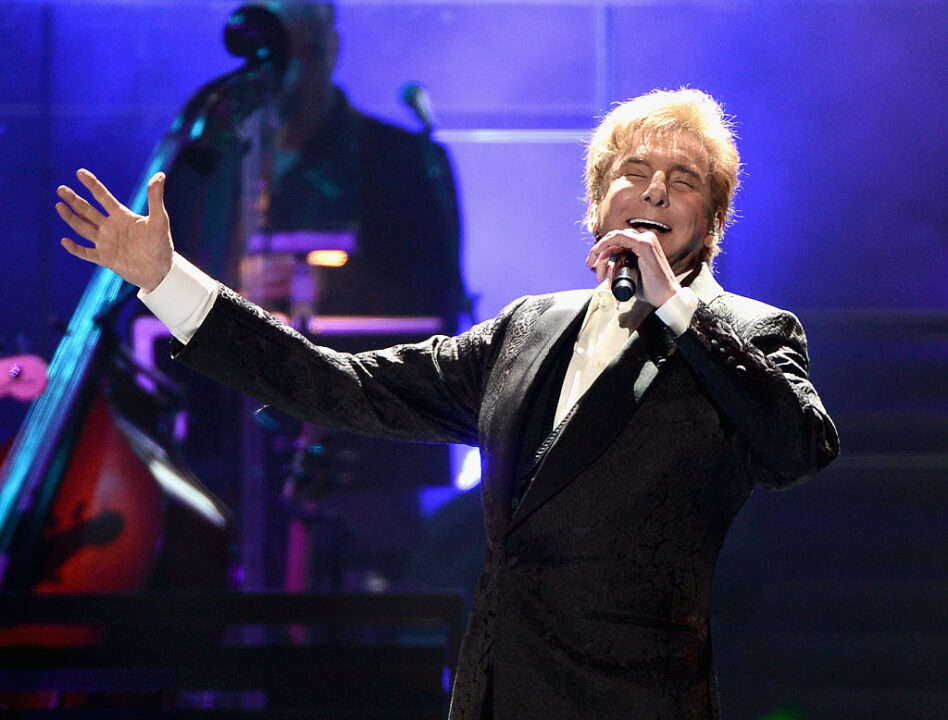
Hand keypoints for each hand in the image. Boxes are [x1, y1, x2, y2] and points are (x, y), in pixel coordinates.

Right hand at [56, 169, 173, 291]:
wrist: (161, 270)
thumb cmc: (161, 244)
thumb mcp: (159, 220)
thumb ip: (155, 198)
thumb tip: (160, 174)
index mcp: (121, 216)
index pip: (103, 197)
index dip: (92, 185)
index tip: (80, 172)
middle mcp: (110, 227)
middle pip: (88, 211)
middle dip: (74, 200)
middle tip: (61, 189)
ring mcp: (106, 243)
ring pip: (83, 228)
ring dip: (71, 218)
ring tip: (59, 206)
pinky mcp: (105, 258)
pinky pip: (86, 253)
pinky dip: (76, 249)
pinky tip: (65, 241)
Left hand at [586, 228, 680, 307]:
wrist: (664, 296)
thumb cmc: (650, 288)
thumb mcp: (628, 275)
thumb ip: (617, 268)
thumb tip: (605, 265)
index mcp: (642, 245)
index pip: (617, 241)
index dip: (603, 251)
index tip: (593, 264)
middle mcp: (645, 239)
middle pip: (614, 239)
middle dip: (598, 251)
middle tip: (590, 264)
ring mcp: (645, 240)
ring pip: (614, 239)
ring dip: (601, 252)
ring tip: (597, 270)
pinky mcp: (644, 245)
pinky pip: (618, 238)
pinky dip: (605, 244)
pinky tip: (598, 254)